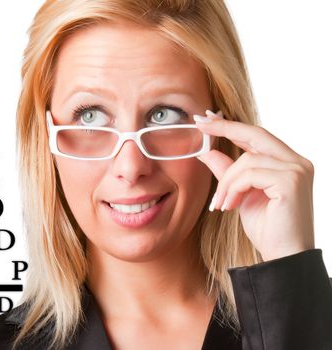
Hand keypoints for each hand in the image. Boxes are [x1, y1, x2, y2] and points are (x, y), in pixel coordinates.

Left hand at [194, 110, 314, 261]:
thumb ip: (228, 172)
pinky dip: (233, 189)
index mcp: (287, 162)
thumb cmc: (266, 228)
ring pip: (247, 160)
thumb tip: (207, 151)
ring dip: (226, 182)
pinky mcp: (291, 181)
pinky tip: (229, 206)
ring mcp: (297, 170)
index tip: (206, 118)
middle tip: (199, 123)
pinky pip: (249, 174)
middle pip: (255, 134)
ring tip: (221, 203)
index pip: (256, 136)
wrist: (282, 257)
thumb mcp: (240, 194)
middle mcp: (297, 161)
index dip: (230, 125)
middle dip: (224, 128)